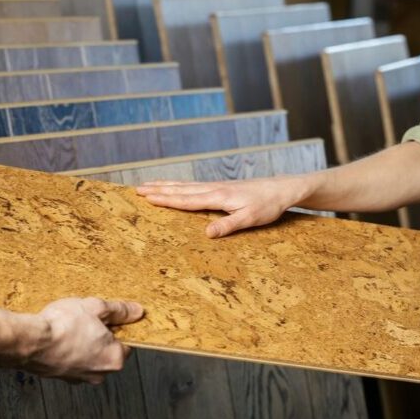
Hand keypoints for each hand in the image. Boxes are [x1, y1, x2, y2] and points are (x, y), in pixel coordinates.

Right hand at [29, 297, 143, 383]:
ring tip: (70, 326)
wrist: (29, 341)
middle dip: (100, 335)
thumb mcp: (96, 308)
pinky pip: (72, 361)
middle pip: (107, 350)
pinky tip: (59, 336)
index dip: (117, 327)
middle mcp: (100, 374)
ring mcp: (79, 378)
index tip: (107, 317)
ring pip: (89, 356)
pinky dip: (68, 350)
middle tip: (87, 318)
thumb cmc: (63, 326)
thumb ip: (119, 311)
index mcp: (115, 359)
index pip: (127, 342)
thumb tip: (136, 311)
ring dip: (83, 342)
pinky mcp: (61, 377)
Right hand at [136, 175, 307, 237]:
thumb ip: (228, 225)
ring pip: (186, 185)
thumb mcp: (250, 218)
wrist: (281, 189)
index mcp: (217, 197)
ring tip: (149, 184)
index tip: (147, 197)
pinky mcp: (221, 187)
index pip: (186, 200)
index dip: (166, 199)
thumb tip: (206, 234)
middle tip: (137, 189)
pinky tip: (176, 186)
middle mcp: (213, 189)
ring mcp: (216, 186)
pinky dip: (180, 185)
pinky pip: (194, 186)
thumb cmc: (268, 205)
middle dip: (159, 189)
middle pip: (181, 189)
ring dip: (166, 185)